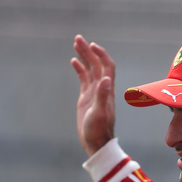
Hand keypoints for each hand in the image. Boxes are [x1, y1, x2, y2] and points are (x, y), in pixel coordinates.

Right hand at [71, 35, 115, 156]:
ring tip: (75, 43)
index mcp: (107, 90)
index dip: (101, 55)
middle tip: (78, 38)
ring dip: (84, 57)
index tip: (91, 45)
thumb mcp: (99, 113)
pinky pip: (84, 79)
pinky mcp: (86, 98)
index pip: (107, 66)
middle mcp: (102, 88)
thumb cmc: (98, 130)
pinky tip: (73, 61)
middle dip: (88, 51)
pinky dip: (80, 69)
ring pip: (90, 70)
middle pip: (96, 64)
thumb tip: (106, 79)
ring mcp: (94, 92)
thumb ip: (103, 96)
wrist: (96, 142)